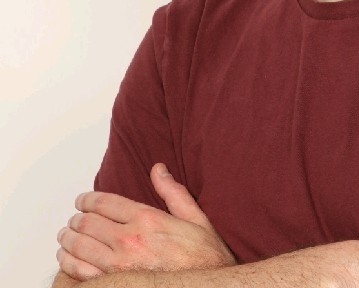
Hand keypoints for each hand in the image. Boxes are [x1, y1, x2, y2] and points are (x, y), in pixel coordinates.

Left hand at [56, 163, 235, 280]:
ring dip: (68, 238)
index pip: (105, 203)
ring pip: (79, 246)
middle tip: (75, 218)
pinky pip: (80, 271)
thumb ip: (173, 191)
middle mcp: (129, 239)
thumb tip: (158, 169)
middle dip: (77, 218)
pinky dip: (68, 262)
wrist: (204, 287)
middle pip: (88, 222)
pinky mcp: (114, 283)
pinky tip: (67, 257)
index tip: (82, 200)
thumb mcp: (195, 217)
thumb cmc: (203, 255)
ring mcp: (118, 264)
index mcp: (147, 219)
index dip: (88, 199)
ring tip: (66, 235)